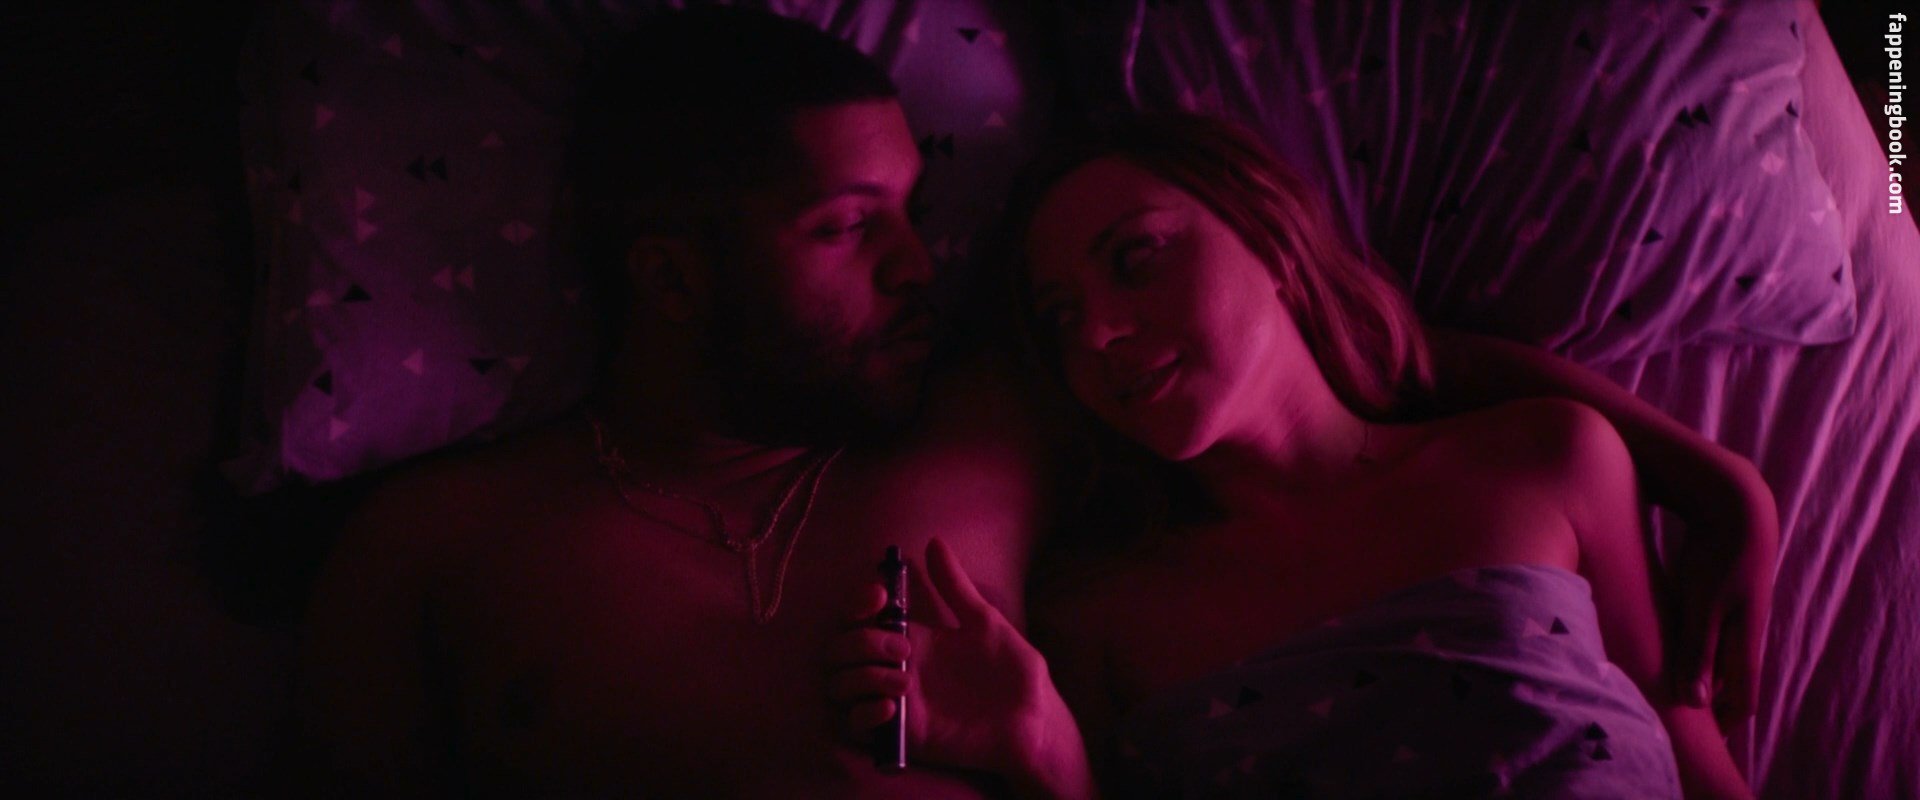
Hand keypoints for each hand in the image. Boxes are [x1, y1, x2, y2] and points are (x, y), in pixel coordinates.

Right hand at [823, 538, 1082, 789]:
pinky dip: (864, 713)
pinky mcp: (899, 734)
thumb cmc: (1011, 672)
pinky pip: (853, 725)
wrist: (1032, 720)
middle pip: (838, 650)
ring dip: (862, 677)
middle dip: (860, 642)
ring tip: (905, 682)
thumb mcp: (985, 621)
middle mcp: (892, 667)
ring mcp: (893, 700)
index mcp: (909, 638)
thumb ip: (955, 586)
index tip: (879, 597)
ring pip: (838, 686)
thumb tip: (934, 541)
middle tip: (904, 648)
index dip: (855, 604)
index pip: (857, 617)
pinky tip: (892, 708)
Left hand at [1659, 458, 1777, 729]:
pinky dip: (1685, 642)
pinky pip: (1700, 627)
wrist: (1732, 502)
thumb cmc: (1716, 554)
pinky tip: (1660, 642)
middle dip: (1705, 698)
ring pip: (1712, 651)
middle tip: (1676, 718)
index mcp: (1745, 639)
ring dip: (1692, 669)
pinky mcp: (1715, 588)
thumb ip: (1698, 651)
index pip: (1743, 695)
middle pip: (1726, 677)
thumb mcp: (1703, 605)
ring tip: (1664, 686)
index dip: (1726, 721)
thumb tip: (1694, 704)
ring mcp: (1731, 608)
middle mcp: (1742, 628)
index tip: (1704, 739)